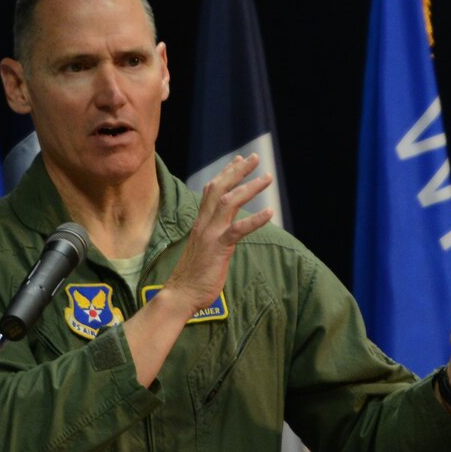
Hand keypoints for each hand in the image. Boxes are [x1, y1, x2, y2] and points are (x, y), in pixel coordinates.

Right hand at [161, 154, 273, 316]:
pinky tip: (269, 212)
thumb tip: (225, 229)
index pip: (212, 190)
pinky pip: (237, 230)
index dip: (226, 173)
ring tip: (267, 177)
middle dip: (237, 171)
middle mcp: (204, 223)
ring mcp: (210, 234)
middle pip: (220, 188)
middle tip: (255, 157)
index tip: (239, 160)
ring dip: (249, 188)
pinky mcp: (218, 248)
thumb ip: (212, 234)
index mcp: (201, 223)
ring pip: (229, 202)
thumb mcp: (203, 247)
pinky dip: (254, 219)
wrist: (181, 294)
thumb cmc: (194, 275)